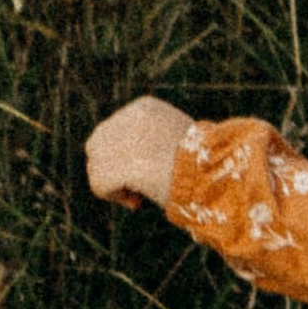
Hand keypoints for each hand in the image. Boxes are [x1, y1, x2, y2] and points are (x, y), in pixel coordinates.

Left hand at [86, 94, 192, 212]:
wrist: (212, 171)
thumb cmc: (202, 161)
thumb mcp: (176, 140)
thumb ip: (150, 142)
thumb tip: (128, 164)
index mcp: (144, 107)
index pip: (116, 130)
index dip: (126, 155)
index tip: (150, 172)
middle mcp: (126, 118)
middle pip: (98, 145)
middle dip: (112, 169)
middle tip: (136, 189)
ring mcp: (117, 141)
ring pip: (96, 166)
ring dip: (113, 185)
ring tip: (138, 196)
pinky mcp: (112, 165)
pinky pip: (99, 185)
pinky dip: (115, 197)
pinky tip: (136, 201)